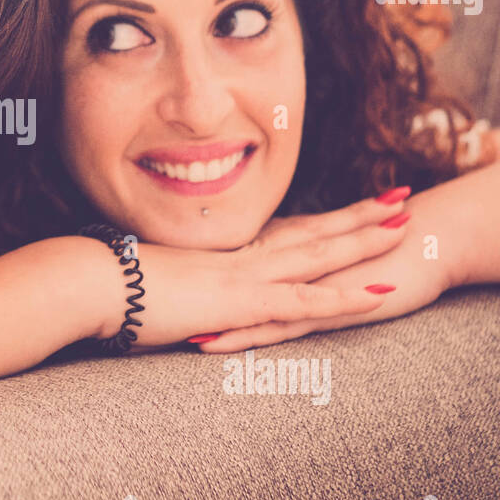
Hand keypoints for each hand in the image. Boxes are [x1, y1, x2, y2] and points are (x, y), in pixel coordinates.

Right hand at [96, 189, 413, 347]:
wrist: (93, 281)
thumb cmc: (111, 284)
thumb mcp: (154, 281)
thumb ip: (177, 283)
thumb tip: (176, 291)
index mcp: (223, 254)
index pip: (283, 231)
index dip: (320, 218)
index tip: (350, 204)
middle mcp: (241, 258)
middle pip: (311, 232)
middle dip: (357, 216)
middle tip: (400, 197)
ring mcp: (245, 276)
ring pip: (318, 256)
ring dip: (364, 243)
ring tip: (407, 228)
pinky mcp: (241, 302)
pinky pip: (304, 300)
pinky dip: (342, 296)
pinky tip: (377, 294)